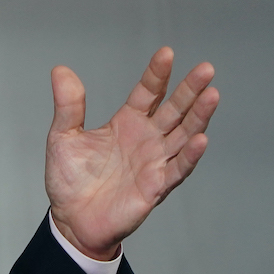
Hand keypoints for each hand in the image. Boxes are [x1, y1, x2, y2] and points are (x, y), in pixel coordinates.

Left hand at [44, 47, 218, 259]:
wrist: (71, 220)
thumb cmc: (70, 179)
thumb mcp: (63, 137)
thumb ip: (67, 106)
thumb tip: (60, 70)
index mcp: (127, 123)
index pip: (148, 92)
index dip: (157, 74)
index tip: (167, 53)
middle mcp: (147, 139)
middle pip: (174, 109)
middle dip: (190, 89)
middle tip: (206, 69)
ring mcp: (154, 162)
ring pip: (183, 135)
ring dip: (199, 117)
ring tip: (212, 95)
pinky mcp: (156, 187)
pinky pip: (177, 169)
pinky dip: (190, 155)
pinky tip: (200, 139)